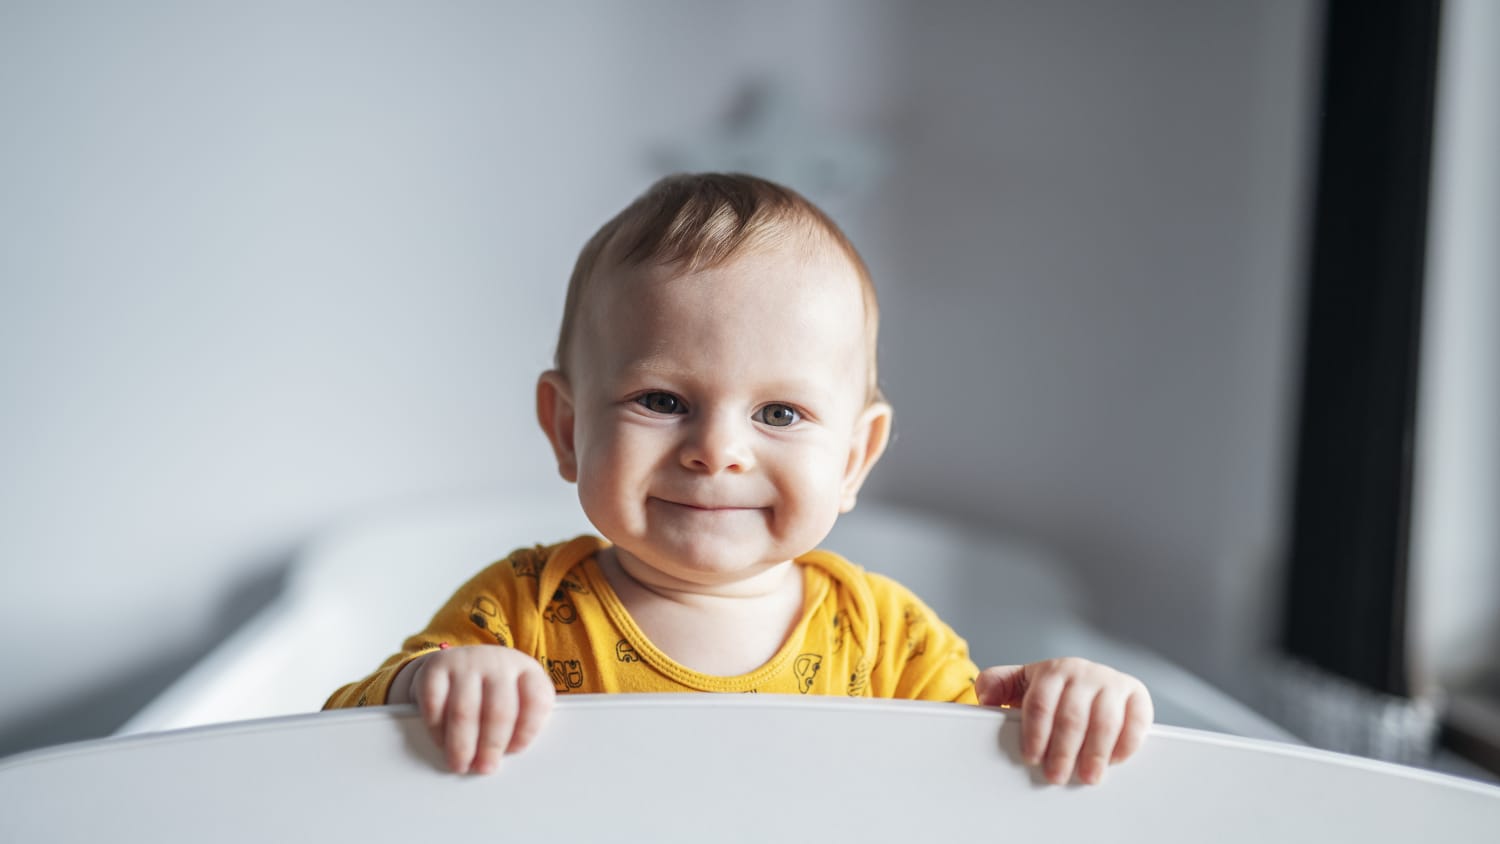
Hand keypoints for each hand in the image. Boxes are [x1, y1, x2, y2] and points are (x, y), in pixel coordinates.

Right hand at [392, 645, 555, 774]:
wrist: (457, 663)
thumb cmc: (492, 692)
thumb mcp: (515, 698)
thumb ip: (520, 723)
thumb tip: (512, 763)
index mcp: (527, 671)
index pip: (536, 701)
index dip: (527, 730)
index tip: (515, 751)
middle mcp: (498, 663)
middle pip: (499, 710)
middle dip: (491, 746)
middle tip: (484, 768)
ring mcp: (467, 662)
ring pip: (464, 710)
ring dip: (462, 745)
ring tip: (460, 765)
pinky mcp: (436, 667)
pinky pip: (435, 703)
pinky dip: (437, 729)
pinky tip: (441, 743)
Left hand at [975, 657, 1152, 784]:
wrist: (1092, 680)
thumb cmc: (1053, 691)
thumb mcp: (1023, 683)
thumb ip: (998, 685)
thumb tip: (985, 696)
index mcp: (1053, 670)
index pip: (1041, 702)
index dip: (1036, 732)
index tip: (1031, 757)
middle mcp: (1084, 673)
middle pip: (1072, 716)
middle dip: (1063, 750)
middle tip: (1055, 776)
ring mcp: (1112, 683)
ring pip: (1104, 721)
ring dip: (1095, 753)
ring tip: (1087, 777)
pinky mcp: (1137, 696)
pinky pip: (1136, 721)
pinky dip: (1126, 744)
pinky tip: (1114, 761)